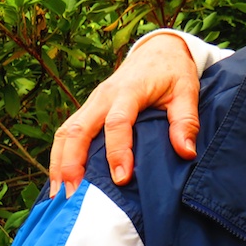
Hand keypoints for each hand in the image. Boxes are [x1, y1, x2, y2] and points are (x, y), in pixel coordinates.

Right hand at [48, 32, 200, 197]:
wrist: (158, 51)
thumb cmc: (173, 72)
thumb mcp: (187, 92)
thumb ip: (186, 121)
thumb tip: (185, 152)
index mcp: (129, 91)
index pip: (117, 123)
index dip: (118, 152)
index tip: (121, 179)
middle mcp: (103, 97)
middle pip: (77, 129)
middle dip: (71, 163)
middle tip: (72, 194)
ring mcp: (92, 103)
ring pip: (66, 132)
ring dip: (58, 163)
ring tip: (58, 194)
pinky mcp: (89, 110)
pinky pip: (68, 133)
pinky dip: (60, 156)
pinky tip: (60, 180)